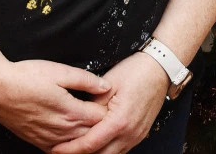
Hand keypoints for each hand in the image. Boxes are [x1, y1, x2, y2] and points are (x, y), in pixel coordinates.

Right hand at [0, 59, 111, 152]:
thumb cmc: (27, 76)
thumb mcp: (59, 71)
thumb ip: (85, 80)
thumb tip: (106, 86)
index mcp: (71, 111)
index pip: (101, 118)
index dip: (111, 110)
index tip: (116, 102)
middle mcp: (63, 130)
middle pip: (92, 135)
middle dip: (103, 126)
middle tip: (111, 116)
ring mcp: (50, 139)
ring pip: (77, 145)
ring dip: (88, 138)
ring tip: (96, 128)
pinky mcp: (38, 142)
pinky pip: (60, 150)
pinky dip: (71, 146)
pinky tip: (73, 139)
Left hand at [50, 53, 167, 153]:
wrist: (159, 69)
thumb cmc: (135, 72)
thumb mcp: (108, 83)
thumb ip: (91, 103)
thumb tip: (76, 114)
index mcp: (119, 121)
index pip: (90, 144)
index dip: (71, 149)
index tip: (56, 149)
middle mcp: (129, 134)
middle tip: (63, 150)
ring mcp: (136, 136)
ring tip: (77, 149)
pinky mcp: (139, 134)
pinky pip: (121, 150)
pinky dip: (106, 150)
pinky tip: (96, 144)